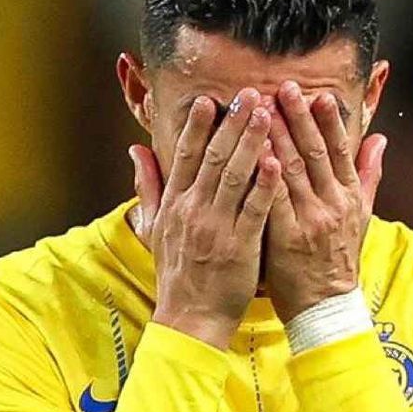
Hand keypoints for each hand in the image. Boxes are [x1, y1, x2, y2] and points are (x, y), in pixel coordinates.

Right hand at [128, 88, 281, 349]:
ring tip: (267, 114)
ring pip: (235, 176)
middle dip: (233, 123)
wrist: (189, 318)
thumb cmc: (176, 271)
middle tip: (249, 93)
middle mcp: (193, 210)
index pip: (187, 156)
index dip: (198, 126)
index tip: (210, 99)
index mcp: (175, 204)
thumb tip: (135, 149)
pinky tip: (277, 160)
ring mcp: (216, 228)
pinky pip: (254, 210)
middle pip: (215, 157)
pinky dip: (265, 184)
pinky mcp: (239, 247)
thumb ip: (147, 185)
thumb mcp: (154, 226)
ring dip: (251, 142)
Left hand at [263, 81, 386, 322]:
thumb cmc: (339, 258)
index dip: (328, 121)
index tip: (317, 93)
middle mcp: (333, 204)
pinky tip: (256, 153)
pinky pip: (275, 200)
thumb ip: (369, 175)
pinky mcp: (287, 236)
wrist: (326, 306)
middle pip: (315, 152)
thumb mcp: (362, 216)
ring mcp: (311, 219)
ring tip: (263, 109)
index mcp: (349, 196)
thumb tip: (380, 138)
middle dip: (299, 117)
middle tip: (284, 87)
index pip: (340, 150)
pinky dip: (266, 175)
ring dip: (278, 136)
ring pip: (293, 170)